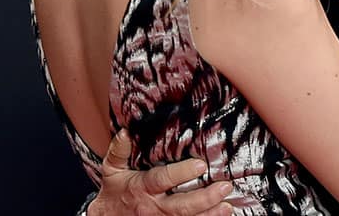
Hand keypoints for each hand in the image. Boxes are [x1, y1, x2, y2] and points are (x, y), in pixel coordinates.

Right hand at [89, 130, 233, 215]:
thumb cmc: (113, 192)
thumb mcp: (112, 170)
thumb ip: (118, 151)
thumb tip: (125, 131)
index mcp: (142, 187)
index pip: (162, 180)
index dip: (181, 173)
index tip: (200, 165)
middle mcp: (154, 206)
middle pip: (181, 206)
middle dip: (204, 198)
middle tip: (224, 187)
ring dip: (209, 214)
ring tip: (227, 206)